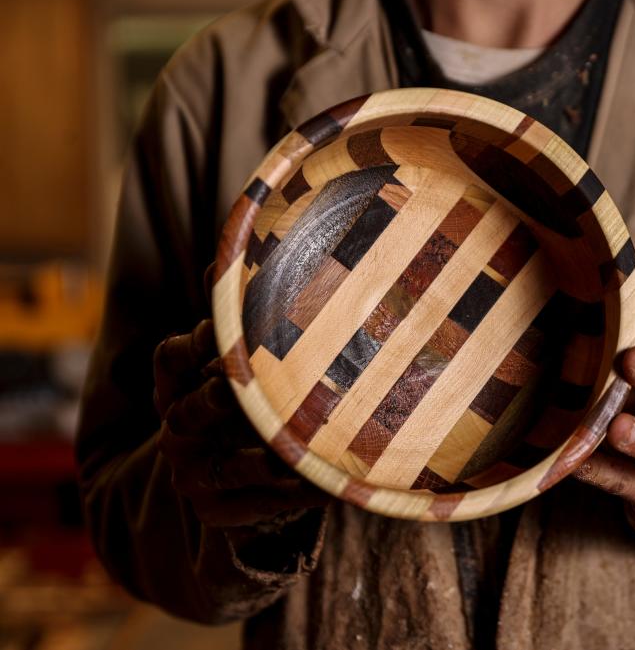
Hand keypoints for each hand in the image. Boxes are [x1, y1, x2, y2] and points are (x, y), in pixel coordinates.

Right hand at [153, 317, 327, 527]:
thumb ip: (244, 323)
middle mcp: (178, 430)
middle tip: (232, 387)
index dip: (190, 345)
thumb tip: (241, 264)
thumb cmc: (248, 402)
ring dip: (259, 461)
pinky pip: (258, 503)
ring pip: (225, 467)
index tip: (216, 329)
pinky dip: (292, 495)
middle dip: (210, 400)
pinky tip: (325, 485)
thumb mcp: (244, 365)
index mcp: (179, 387)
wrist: (246, 478)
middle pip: (187, 413)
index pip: (170, 360)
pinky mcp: (218, 510)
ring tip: (292, 455)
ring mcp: (195, 473)